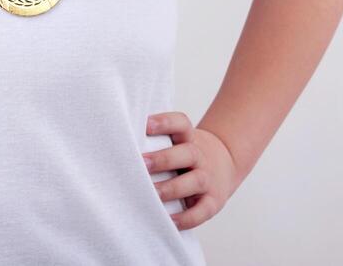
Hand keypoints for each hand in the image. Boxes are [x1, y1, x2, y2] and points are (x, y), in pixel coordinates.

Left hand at [144, 111, 238, 230]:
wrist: (224, 165)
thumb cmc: (185, 156)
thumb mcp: (178, 141)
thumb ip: (155, 143)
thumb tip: (117, 146)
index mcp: (188, 138)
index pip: (181, 124)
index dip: (165, 122)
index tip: (145, 125)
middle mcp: (200, 156)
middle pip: (187, 152)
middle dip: (164, 159)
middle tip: (142, 164)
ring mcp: (208, 179)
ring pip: (195, 180)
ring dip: (172, 187)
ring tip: (152, 194)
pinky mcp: (213, 201)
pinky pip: (202, 210)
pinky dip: (187, 217)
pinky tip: (170, 220)